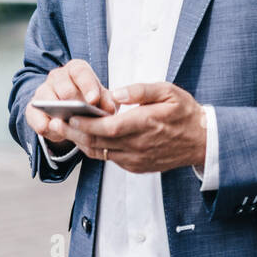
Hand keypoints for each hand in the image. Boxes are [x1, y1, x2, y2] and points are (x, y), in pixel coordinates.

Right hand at [24, 59, 118, 151]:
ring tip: (72, 128)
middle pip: (65, 89)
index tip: (94, 101)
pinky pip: (37, 119)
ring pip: (48, 102)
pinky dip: (48, 129)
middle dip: (75, 104)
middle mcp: (58, 76)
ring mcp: (43, 91)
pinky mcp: (32, 108)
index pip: (80, 72)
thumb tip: (109, 110)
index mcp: (77, 69)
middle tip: (85, 118)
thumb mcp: (103, 99)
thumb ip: (108, 102)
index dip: (88, 86)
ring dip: (60, 117)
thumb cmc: (91, 101)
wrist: (72, 111)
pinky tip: (59, 134)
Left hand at [63, 82, 206, 174]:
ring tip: (64, 130)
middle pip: (98, 141)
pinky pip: (110, 159)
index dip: (86, 123)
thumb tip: (117, 93)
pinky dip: (95, 149)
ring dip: (80, 142)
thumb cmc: (185, 113)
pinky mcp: (137, 167)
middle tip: (53, 123)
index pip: (108, 127)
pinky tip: (87, 139)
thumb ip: (141, 90)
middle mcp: (139, 144)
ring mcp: (137, 158)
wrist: (203, 141)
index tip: (69, 115)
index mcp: (146, 124)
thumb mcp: (169, 92)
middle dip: (73, 132)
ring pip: (100, 152)